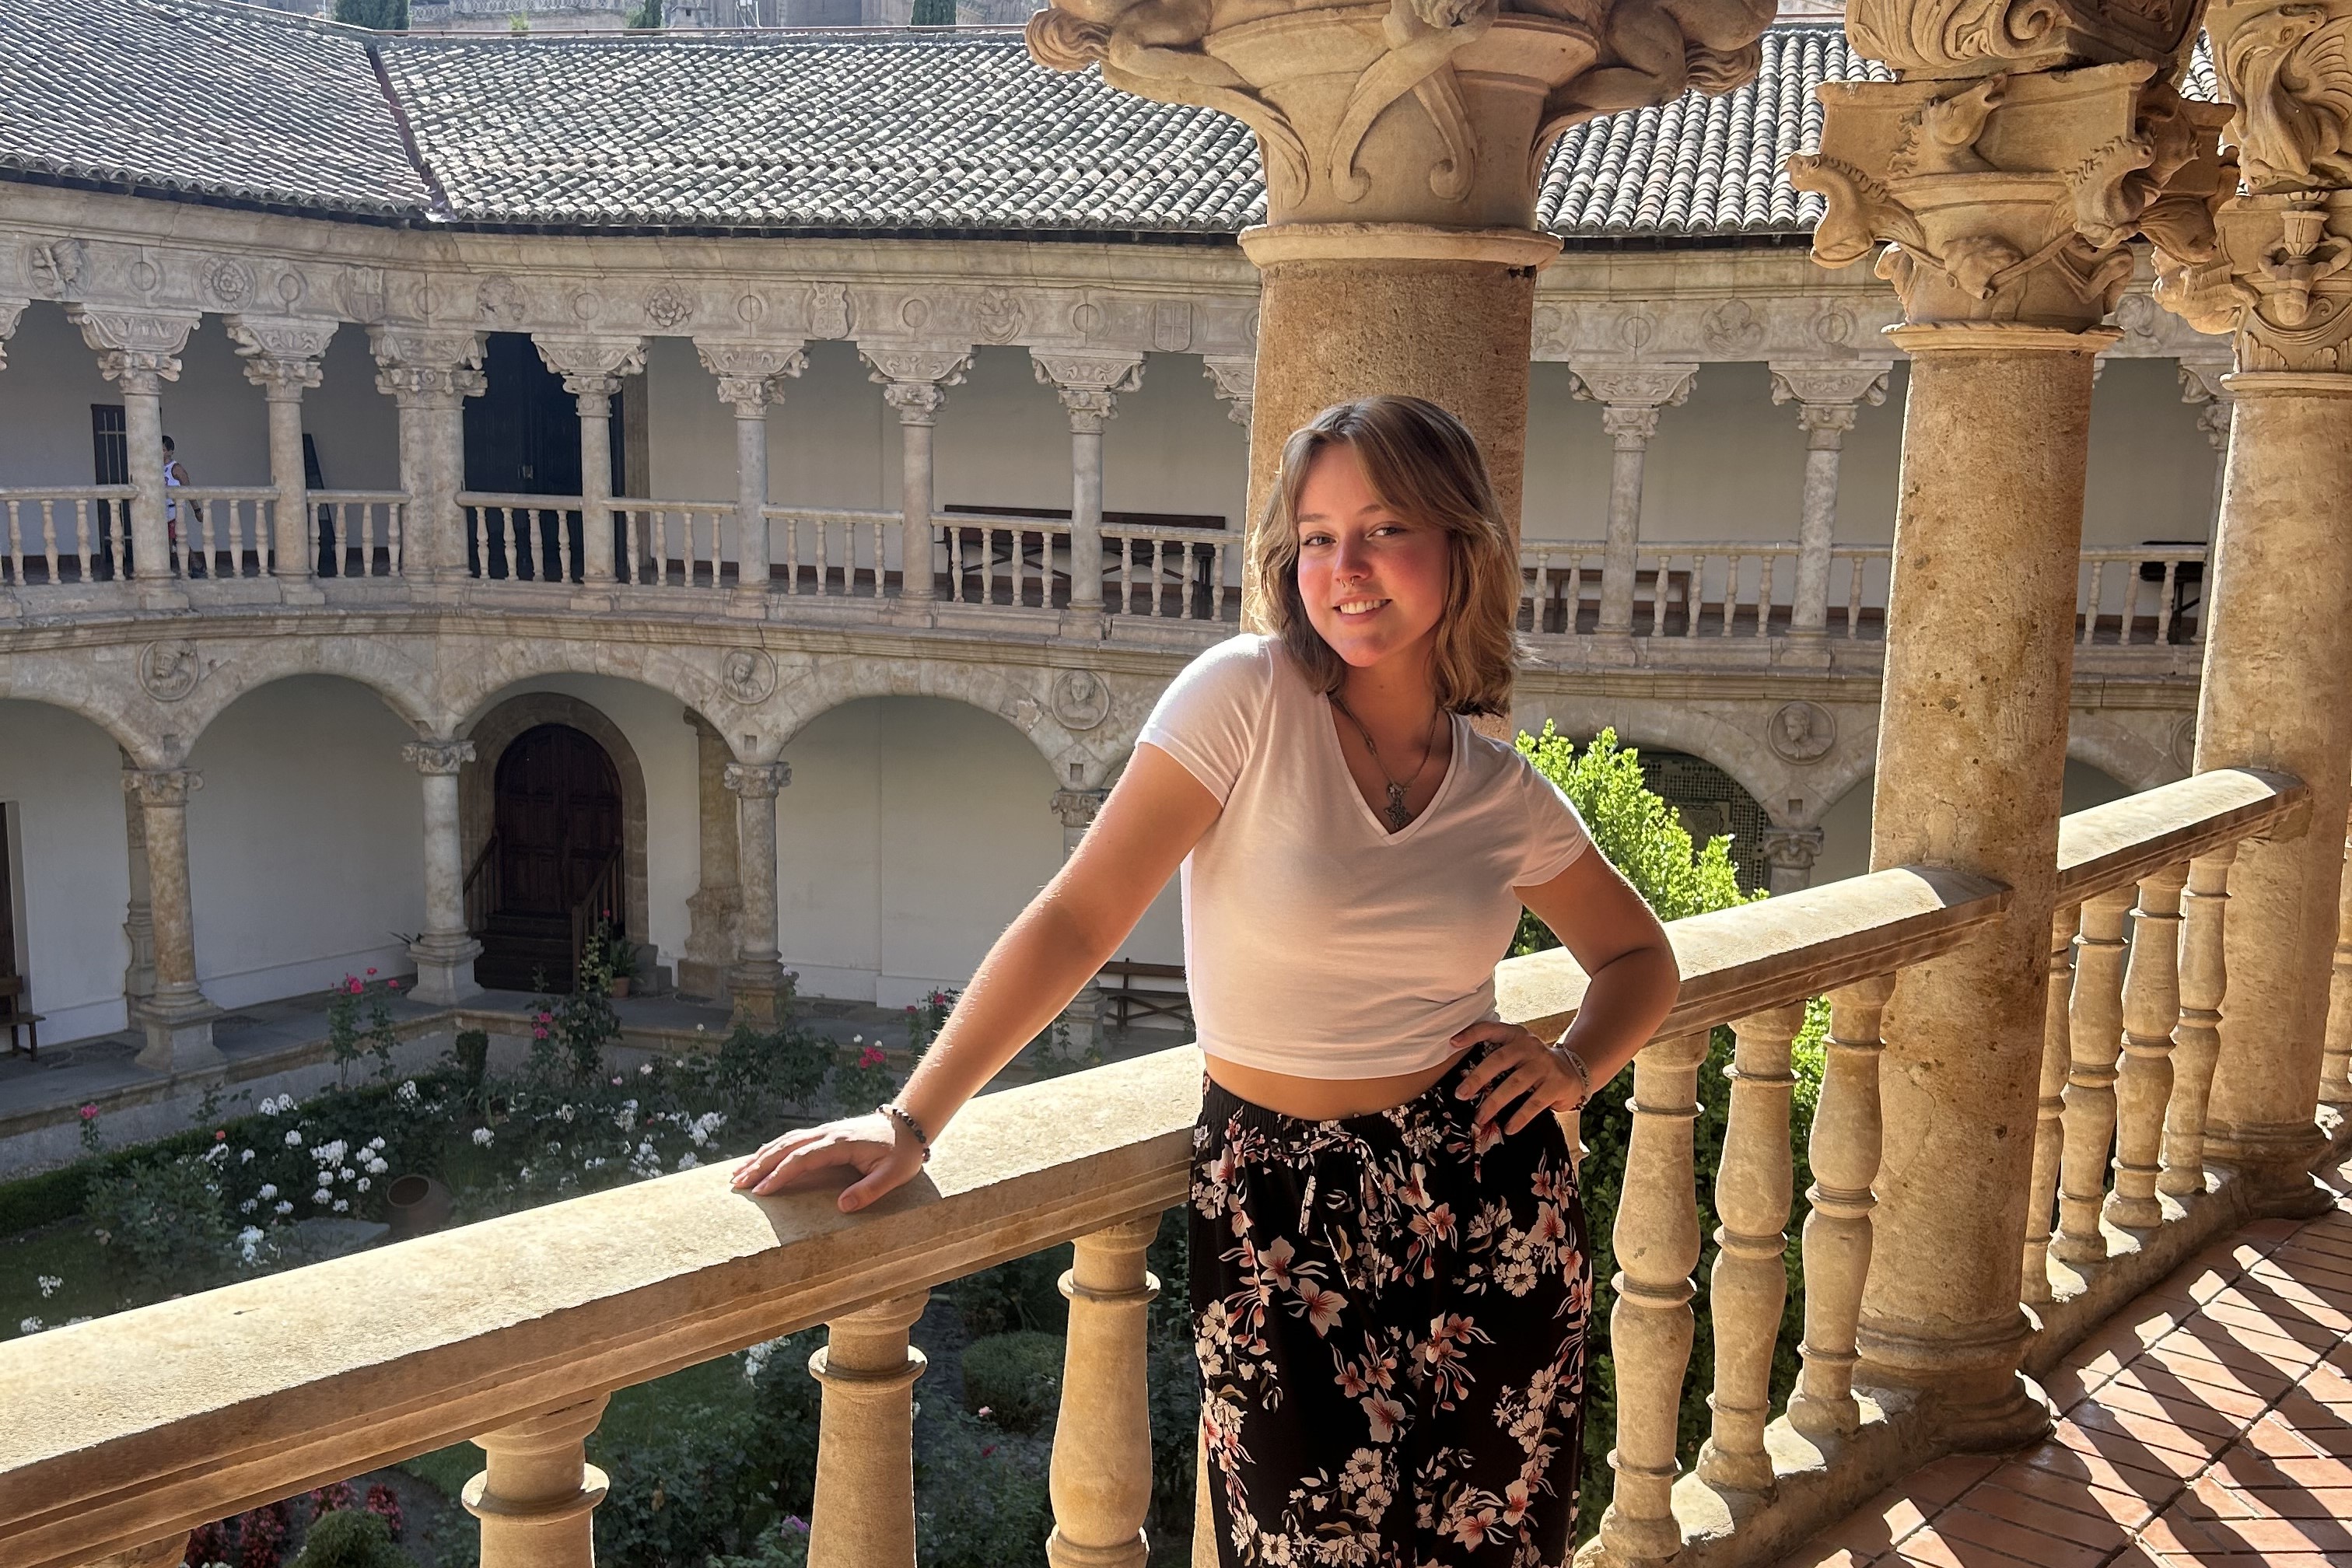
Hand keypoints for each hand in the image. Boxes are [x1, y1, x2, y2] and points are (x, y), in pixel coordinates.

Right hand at [729, 1112, 924, 1212]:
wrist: (909, 1124)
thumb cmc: (902, 1152)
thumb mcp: (894, 1175)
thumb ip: (869, 1190)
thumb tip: (841, 1207)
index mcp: (840, 1144)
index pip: (802, 1159)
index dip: (780, 1174)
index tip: (761, 1190)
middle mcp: (827, 1134)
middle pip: (786, 1148)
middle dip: (759, 1165)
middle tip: (737, 1184)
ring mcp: (824, 1131)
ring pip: (785, 1141)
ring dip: (761, 1156)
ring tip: (738, 1173)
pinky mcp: (825, 1133)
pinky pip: (793, 1140)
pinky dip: (772, 1149)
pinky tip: (759, 1159)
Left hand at [1448, 1021, 1587, 1136]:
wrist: (1574, 1070)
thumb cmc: (1535, 1064)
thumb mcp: (1519, 1052)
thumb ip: (1498, 1055)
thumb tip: (1464, 1080)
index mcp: (1516, 1035)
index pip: (1491, 1029)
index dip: (1472, 1034)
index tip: (1452, 1043)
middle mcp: (1530, 1046)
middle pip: (1500, 1059)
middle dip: (1478, 1077)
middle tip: (1461, 1094)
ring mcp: (1544, 1065)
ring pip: (1515, 1083)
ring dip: (1495, 1102)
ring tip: (1480, 1117)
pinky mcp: (1556, 1084)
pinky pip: (1534, 1103)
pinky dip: (1520, 1117)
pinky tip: (1509, 1128)